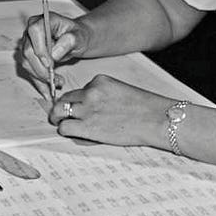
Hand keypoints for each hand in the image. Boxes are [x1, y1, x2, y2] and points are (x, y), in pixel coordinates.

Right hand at [19, 11, 87, 92]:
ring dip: (41, 77)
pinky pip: (30, 71)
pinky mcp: (29, 57)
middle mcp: (31, 32)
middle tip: (55, 78)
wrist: (75, 40)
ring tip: (58, 82)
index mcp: (42, 21)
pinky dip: (39, 83)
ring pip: (27, 64)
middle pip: (28, 51)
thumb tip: (55, 53)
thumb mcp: (79, 36)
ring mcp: (28, 44)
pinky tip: (47, 90)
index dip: (40, 48)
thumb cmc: (77, 35)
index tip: (50, 63)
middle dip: (41, 69)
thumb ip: (69, 41)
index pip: (34, 32)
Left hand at [48, 74, 170, 148]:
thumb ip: (102, 95)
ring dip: (59, 119)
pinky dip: (66, 131)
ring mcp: (87, 109)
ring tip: (64, 125)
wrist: (156, 119)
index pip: (77, 90)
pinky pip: (64, 127)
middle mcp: (90, 92)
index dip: (76, 101)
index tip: (79, 109)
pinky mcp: (87, 126)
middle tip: (63, 117)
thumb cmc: (144, 108)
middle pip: (64, 99)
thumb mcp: (120, 91)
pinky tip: (74, 134)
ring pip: (58, 112)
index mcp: (99, 81)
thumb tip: (89, 107)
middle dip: (61, 108)